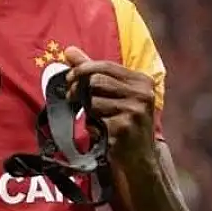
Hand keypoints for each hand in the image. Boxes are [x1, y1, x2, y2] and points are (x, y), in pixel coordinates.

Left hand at [64, 47, 156, 166]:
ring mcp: (135, 111)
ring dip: (87, 110)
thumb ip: (92, 71)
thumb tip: (69, 50)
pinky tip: (100, 132)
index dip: (82, 70)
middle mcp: (142, 93)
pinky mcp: (124, 127)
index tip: (69, 78)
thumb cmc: (125, 124)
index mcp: (142, 81)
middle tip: (71, 98)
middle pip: (97, 80)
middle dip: (79, 88)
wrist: (140, 159)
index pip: (105, 66)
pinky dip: (92, 126)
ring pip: (93, 100)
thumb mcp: (114, 95)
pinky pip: (94, 119)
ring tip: (94, 118)